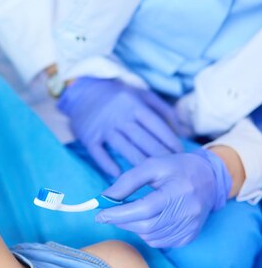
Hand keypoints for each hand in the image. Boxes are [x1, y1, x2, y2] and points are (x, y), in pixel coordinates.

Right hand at [58, 77, 182, 175]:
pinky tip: (119, 175)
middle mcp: (118, 115)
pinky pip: (99, 153)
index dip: (168, 139)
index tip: (180, 154)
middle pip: (141, 138)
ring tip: (153, 175)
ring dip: (138, 161)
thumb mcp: (141, 94)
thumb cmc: (118, 97)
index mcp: (133, 104)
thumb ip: (163, 110)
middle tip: (171, 169)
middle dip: (158, 154)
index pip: (155, 124)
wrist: (82, 92)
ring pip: (123, 146)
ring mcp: (102, 127)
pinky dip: (108, 164)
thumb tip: (184, 131)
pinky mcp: (88, 137)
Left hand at [96, 149, 231, 247]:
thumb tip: (104, 198)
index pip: (143, 209)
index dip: (119, 214)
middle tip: (110, 214)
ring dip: (133, 228)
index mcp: (178, 191)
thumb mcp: (151, 166)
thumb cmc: (176, 168)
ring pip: (151, 236)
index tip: (99, 215)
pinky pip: (161, 242)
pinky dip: (147, 234)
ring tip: (131, 213)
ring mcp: (191, 226)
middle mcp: (188, 212)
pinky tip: (147, 220)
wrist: (209, 178)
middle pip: (146, 226)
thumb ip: (127, 181)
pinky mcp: (190, 236)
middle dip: (122, 222)